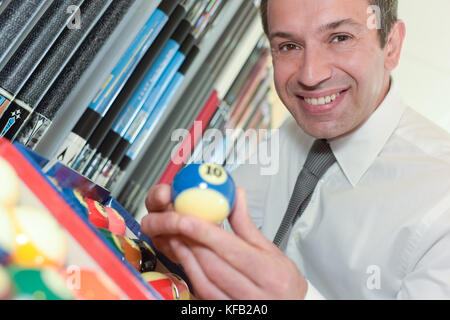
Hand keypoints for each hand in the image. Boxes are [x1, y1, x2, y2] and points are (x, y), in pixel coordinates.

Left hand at [141, 184, 307, 299]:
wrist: (291, 308)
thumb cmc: (283, 282)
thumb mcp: (272, 251)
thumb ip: (247, 225)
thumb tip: (235, 196)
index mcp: (269, 273)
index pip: (231, 249)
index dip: (205, 232)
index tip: (186, 217)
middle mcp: (255, 294)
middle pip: (213, 264)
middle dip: (190, 240)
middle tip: (175, 221)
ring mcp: (239, 306)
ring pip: (204, 279)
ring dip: (186, 255)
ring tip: (176, 235)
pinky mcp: (225, 310)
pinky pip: (202, 291)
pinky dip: (190, 271)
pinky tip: (184, 256)